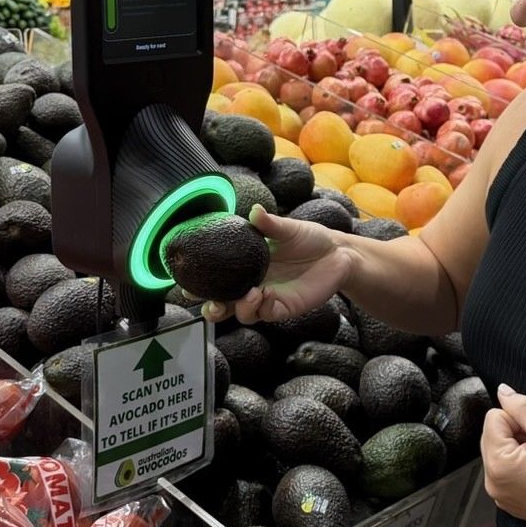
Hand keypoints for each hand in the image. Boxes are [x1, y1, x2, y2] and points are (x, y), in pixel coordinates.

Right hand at [202, 206, 351, 323]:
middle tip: (208, 302)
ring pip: (242, 314)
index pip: (218, 278)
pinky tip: (265, 295)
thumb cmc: (310, 238)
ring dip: (238, 308)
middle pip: (223, 304)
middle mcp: (253, 284)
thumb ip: (270, 224)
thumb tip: (254, 211)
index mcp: (247, 265)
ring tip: (248, 293)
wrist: (338, 253)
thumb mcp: (289, 228)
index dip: (200, 282)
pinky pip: (266, 314)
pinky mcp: (285, 308)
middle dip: (210, 308)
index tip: (186, 280)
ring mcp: (268, 298)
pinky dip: (261, 308)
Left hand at [481, 386, 525, 526]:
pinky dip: (520, 466)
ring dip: (518, 448)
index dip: (519, 419)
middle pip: (493, 435)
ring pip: (499, 452)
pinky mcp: (508, 502)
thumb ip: (524, 407)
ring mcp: (498, 494)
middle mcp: (491, 481)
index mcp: (497, 464)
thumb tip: (503, 391)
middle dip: (516, 433)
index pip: (494, 417)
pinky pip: (505, 471)